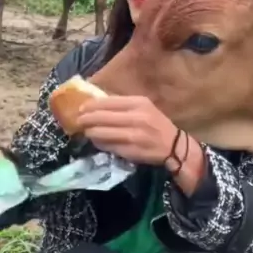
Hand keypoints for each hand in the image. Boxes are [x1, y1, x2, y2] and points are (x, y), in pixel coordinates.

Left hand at [75, 96, 205, 194]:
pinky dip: (100, 143)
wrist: (174, 146)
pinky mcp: (130, 150)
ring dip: (91, 132)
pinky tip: (97, 141)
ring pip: (102, 132)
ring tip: (86, 131)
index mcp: (139, 103)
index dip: (92, 105)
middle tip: (79, 120)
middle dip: (87, 119)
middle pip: (102, 117)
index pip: (108, 102)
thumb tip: (97, 104)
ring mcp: (132, 135)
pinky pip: (108, 146)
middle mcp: (136, 118)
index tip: (81, 107)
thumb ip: (124, 105)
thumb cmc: (157, 124)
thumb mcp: (144, 108)